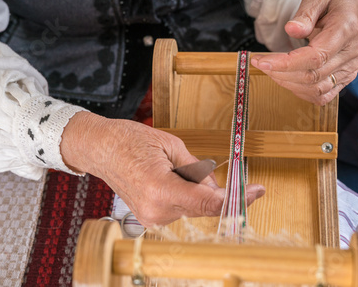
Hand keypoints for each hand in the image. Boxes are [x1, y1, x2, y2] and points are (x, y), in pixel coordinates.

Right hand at [60, 112, 264, 226]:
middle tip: (224, 173)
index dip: (237, 199)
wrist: (99, 148)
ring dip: (197, 191)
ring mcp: (151, 217)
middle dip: (218, 192)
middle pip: (204, 207)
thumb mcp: (172, 146)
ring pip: (192, 208)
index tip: (257, 191)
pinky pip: (179, 209)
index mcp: (162, 190)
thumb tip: (217, 189)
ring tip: (175, 167)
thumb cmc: (130, 140)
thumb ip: (198, 171)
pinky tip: (173, 178)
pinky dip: (185, 196)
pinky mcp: (148, 217)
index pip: (210, 203)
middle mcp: (157, 211)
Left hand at [251, 0, 357, 104]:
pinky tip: (287, 80)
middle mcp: (351, 53)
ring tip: (270, 69)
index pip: (315, 56)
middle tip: (260, 62)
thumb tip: (292, 29)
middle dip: (280, 73)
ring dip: (287, 83)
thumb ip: (305, 13)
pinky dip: (302, 92)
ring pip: (316, 89)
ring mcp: (350, 67)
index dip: (286, 64)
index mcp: (346, 30)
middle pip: (312, 76)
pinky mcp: (346, 76)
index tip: (261, 61)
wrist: (353, 3)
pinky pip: (323, 95)